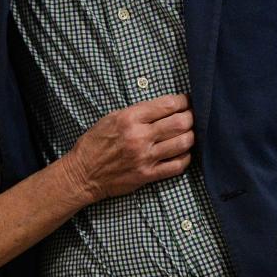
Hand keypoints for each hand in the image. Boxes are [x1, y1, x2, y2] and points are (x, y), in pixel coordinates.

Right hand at [61, 94, 194, 201]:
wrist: (83, 173)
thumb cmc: (95, 142)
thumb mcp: (112, 117)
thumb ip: (138, 112)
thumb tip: (165, 107)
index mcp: (130, 118)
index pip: (167, 105)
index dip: (184, 101)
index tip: (187, 101)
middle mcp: (139, 136)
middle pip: (180, 123)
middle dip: (192, 117)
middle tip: (192, 116)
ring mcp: (145, 157)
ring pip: (183, 143)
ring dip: (191, 136)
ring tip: (190, 133)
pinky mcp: (147, 175)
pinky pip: (177, 166)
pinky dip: (186, 157)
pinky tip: (183, 152)